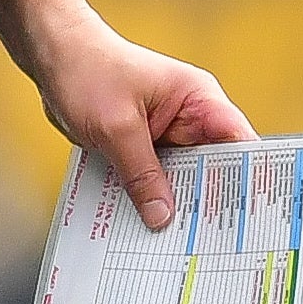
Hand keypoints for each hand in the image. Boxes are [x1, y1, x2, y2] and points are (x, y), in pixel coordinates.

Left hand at [30, 21, 253, 229]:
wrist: (52, 55)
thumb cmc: (87, 70)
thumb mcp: (117, 128)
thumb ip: (142, 174)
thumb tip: (163, 216)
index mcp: (198, 99)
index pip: (238, 142)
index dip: (248, 179)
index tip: (250, 219)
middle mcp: (190, 118)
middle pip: (213, 169)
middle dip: (209, 204)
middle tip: (211, 247)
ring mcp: (167, 134)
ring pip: (183, 180)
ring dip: (177, 206)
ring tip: (179, 247)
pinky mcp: (144, 147)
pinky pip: (155, 180)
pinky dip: (151, 200)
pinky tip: (146, 228)